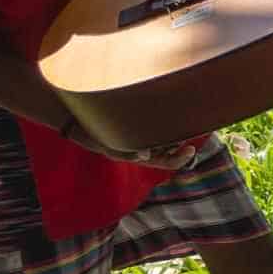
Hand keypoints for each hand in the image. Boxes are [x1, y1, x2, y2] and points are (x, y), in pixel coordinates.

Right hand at [65, 121, 201, 170]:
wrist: (80, 121)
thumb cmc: (96, 135)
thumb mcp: (108, 146)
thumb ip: (126, 152)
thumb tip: (146, 155)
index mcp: (140, 157)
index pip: (167, 163)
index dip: (181, 159)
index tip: (192, 149)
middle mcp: (145, 148)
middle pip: (172, 149)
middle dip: (182, 141)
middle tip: (190, 128)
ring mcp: (144, 136)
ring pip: (168, 137)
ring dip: (176, 131)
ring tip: (179, 117)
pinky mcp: (141, 124)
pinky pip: (160, 125)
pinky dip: (167, 121)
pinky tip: (168, 110)